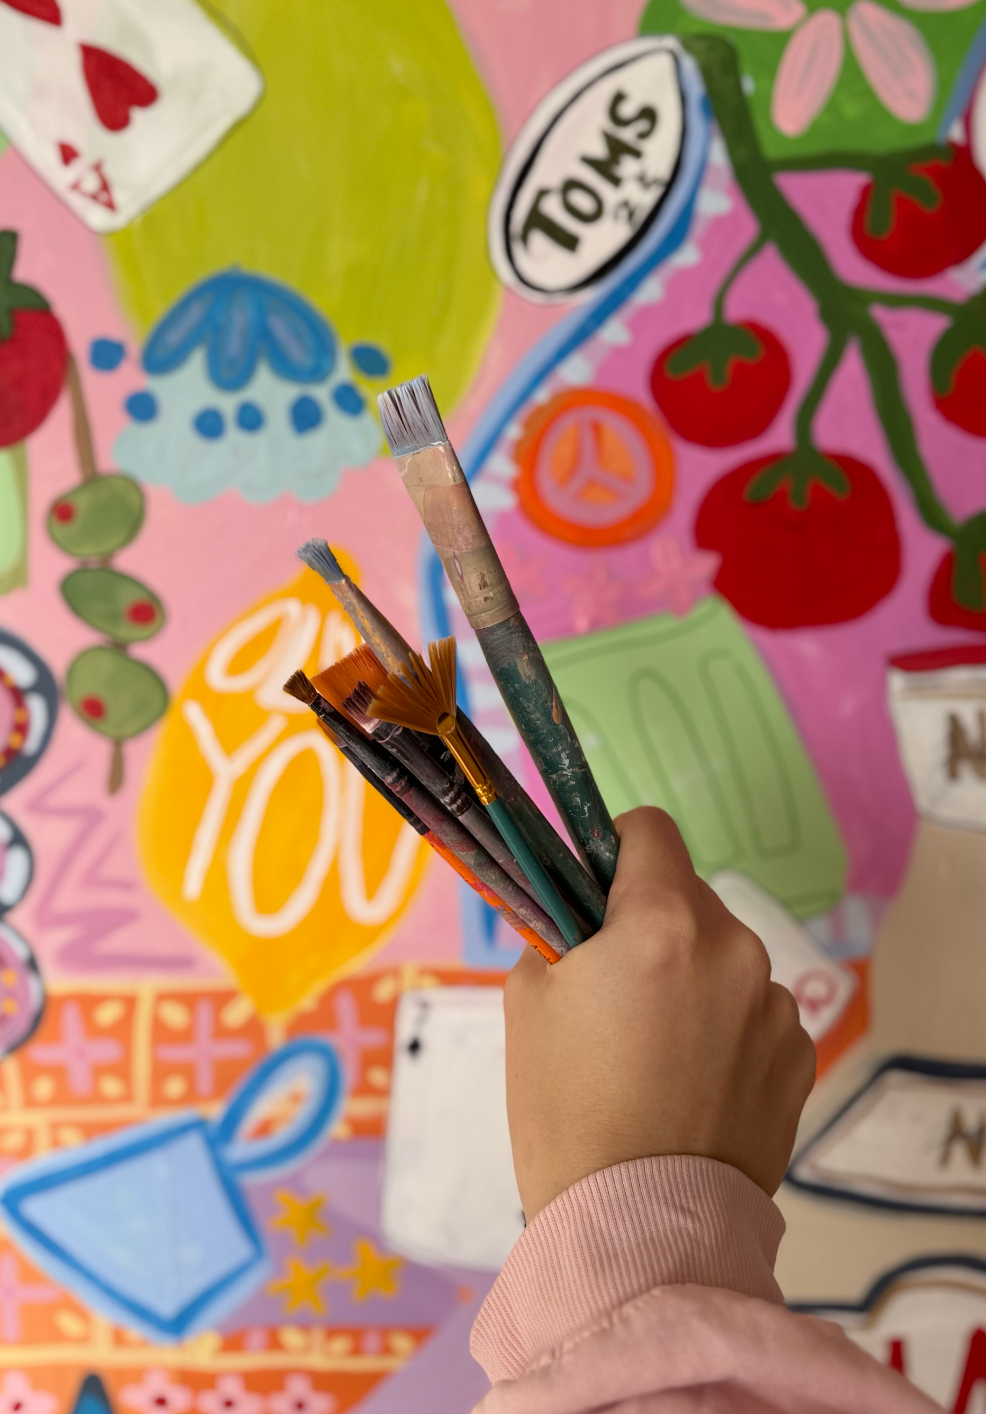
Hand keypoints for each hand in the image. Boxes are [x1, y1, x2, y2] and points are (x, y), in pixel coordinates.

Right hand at [504, 806, 815, 1219]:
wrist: (637, 1227)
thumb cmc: (566, 1110)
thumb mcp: (527, 1002)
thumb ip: (558, 936)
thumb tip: (581, 924)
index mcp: (662, 922)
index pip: (650, 829)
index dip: (616, 849)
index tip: (598, 888)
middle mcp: (733, 949)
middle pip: (687, 899)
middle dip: (650, 926)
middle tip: (615, 991)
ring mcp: (775, 1005)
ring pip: (723, 959)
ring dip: (693, 980)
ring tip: (657, 1055)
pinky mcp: (798, 1056)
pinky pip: (755, 1014)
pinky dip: (726, 1031)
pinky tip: (694, 1087)